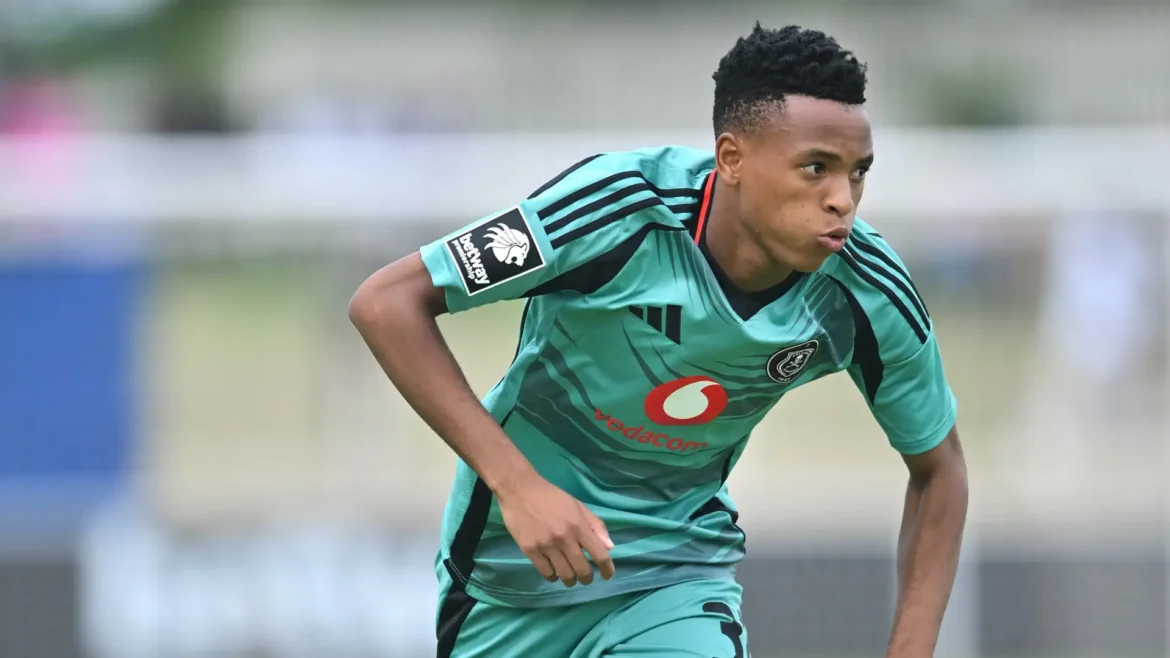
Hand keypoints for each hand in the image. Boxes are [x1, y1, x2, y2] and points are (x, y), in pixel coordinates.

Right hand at [495, 472, 615, 586]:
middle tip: (585, 578)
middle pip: (582, 570)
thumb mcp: (577, 505)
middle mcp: (564, 538)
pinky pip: (546, 572)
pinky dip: (553, 577)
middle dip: (587, 578)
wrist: (520, 489)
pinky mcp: (530, 550)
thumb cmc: (551, 496)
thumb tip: (609, 547)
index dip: (607, 569)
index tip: (607, 576)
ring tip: (569, 577)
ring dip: (570, 580)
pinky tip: (553, 573)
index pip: (599, 555)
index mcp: (579, 526)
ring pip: (564, 575)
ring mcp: (546, 545)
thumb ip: (595, 525)